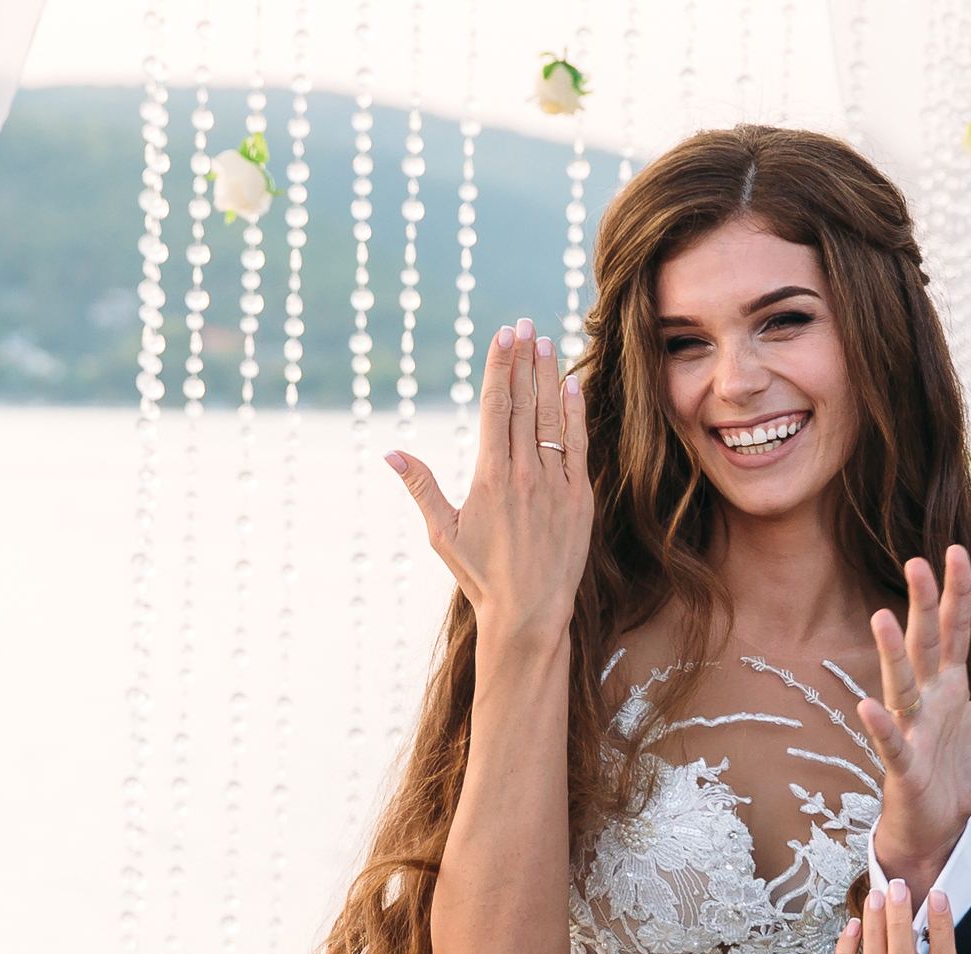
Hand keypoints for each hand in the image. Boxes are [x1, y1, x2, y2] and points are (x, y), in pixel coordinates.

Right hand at [386, 318, 593, 650]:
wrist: (529, 611)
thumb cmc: (481, 575)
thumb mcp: (443, 532)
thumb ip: (421, 486)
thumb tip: (391, 452)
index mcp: (489, 476)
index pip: (494, 408)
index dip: (499, 368)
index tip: (502, 337)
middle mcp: (524, 473)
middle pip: (524, 404)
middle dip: (523, 360)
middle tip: (525, 324)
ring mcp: (555, 484)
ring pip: (552, 419)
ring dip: (550, 378)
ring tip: (548, 342)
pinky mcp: (579, 498)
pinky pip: (579, 447)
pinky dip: (576, 415)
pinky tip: (574, 386)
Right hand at [858, 547, 970, 885]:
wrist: (941, 823)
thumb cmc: (960, 767)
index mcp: (949, 685)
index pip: (954, 631)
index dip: (956, 594)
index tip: (956, 552)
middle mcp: (926, 699)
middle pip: (924, 646)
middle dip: (921, 606)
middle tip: (916, 562)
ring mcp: (912, 730)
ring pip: (900, 686)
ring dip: (891, 654)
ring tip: (882, 618)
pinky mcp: (904, 766)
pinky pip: (891, 744)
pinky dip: (881, 726)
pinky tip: (868, 706)